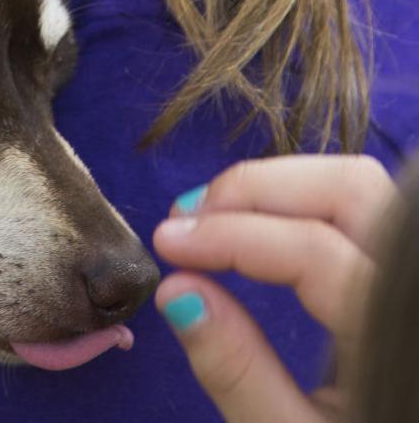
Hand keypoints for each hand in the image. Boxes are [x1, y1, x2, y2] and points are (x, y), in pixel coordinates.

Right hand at [152, 153, 400, 421]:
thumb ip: (238, 370)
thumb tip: (176, 289)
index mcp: (395, 336)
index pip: (313, 249)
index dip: (233, 234)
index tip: (166, 240)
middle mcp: (414, 294)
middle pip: (349, 189)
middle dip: (260, 189)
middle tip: (188, 218)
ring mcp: (413, 286)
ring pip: (359, 189)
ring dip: (281, 188)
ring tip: (212, 217)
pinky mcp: (400, 287)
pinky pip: (363, 214)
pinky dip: (304, 204)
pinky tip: (257, 226)